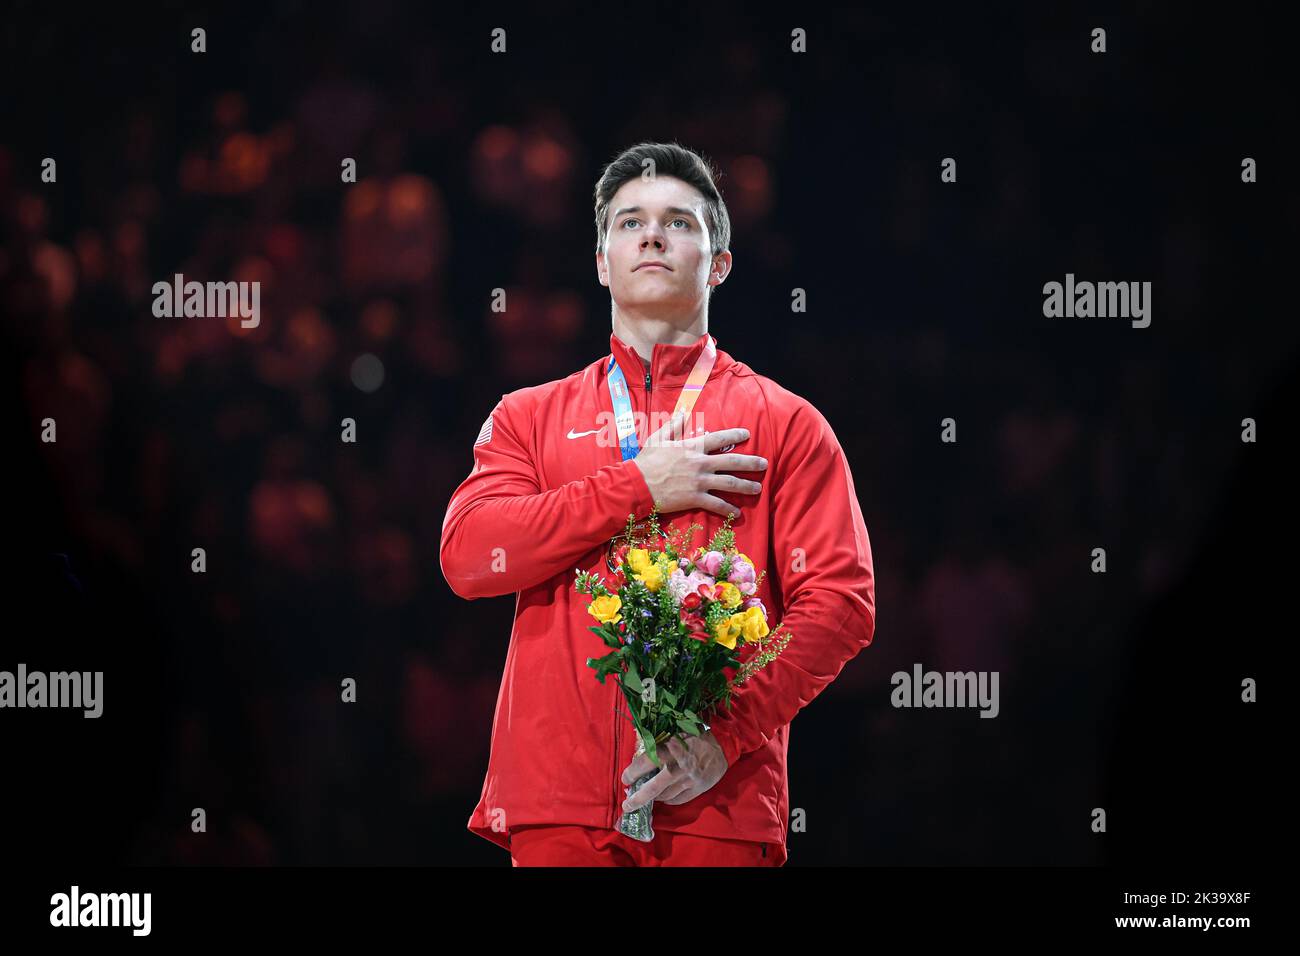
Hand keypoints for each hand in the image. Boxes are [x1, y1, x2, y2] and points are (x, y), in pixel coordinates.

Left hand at [620, 730, 727, 813]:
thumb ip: (658, 744)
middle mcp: (678, 767)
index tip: (625, 778)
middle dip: (637, 799)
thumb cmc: (694, 736)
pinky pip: (677, 800)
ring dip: (652, 798)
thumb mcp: (675, 732)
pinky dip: (667, 800)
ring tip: (643, 798)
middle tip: (626, 805)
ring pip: (664, 796)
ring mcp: (688, 781)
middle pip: (653, 788)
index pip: (646, 763)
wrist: (722, 747)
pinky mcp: (697, 790)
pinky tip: (662, 797)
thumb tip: (638, 757)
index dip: (632, 772)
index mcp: (671, 749)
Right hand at [629, 411, 766, 518]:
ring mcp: (699, 481)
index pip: (719, 438)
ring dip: (746, 486)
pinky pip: (716, 504)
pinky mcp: (695, 498)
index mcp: (692, 447)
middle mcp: (700, 463)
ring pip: (729, 483)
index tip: (747, 434)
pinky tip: (738, 513)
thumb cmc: (646, 461)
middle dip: (750, 463)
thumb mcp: (658, 439)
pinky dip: (728, 509)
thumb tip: (683, 412)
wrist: (636, 484)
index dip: (735, 434)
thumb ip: (673, 426)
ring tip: (758, 489)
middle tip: (764, 465)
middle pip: (731, 461)